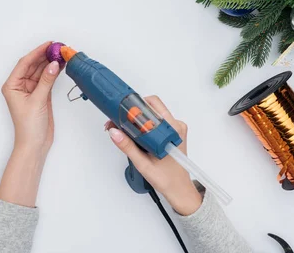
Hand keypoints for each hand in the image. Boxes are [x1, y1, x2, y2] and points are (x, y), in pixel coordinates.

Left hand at [0, 42, 61, 206]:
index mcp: (12, 85)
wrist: (34, 144)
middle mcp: (19, 85)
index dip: (36, 52)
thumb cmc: (29, 126)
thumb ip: (46, 81)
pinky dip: (54, 72)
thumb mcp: (37, 101)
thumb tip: (54, 64)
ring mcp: (30, 90)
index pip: (24, 63)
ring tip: (62, 54)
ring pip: (41, 71)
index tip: (48, 45)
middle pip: (33, 65)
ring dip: (50, 63)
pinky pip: (47, 79)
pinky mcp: (40, 94)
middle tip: (58, 47)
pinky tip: (61, 65)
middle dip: (45, 56)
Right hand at [106, 96, 202, 215]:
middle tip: (119, 123)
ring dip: (138, 120)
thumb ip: (127, 146)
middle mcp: (176, 126)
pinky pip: (156, 122)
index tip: (122, 112)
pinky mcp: (173, 133)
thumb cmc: (167, 179)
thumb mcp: (143, 163)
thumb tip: (114, 132)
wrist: (179, 190)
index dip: (135, 105)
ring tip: (126, 132)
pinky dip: (145, 126)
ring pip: (153, 115)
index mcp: (172, 130)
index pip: (153, 104)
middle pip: (152, 107)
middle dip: (133, 113)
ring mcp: (175, 129)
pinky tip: (136, 136)